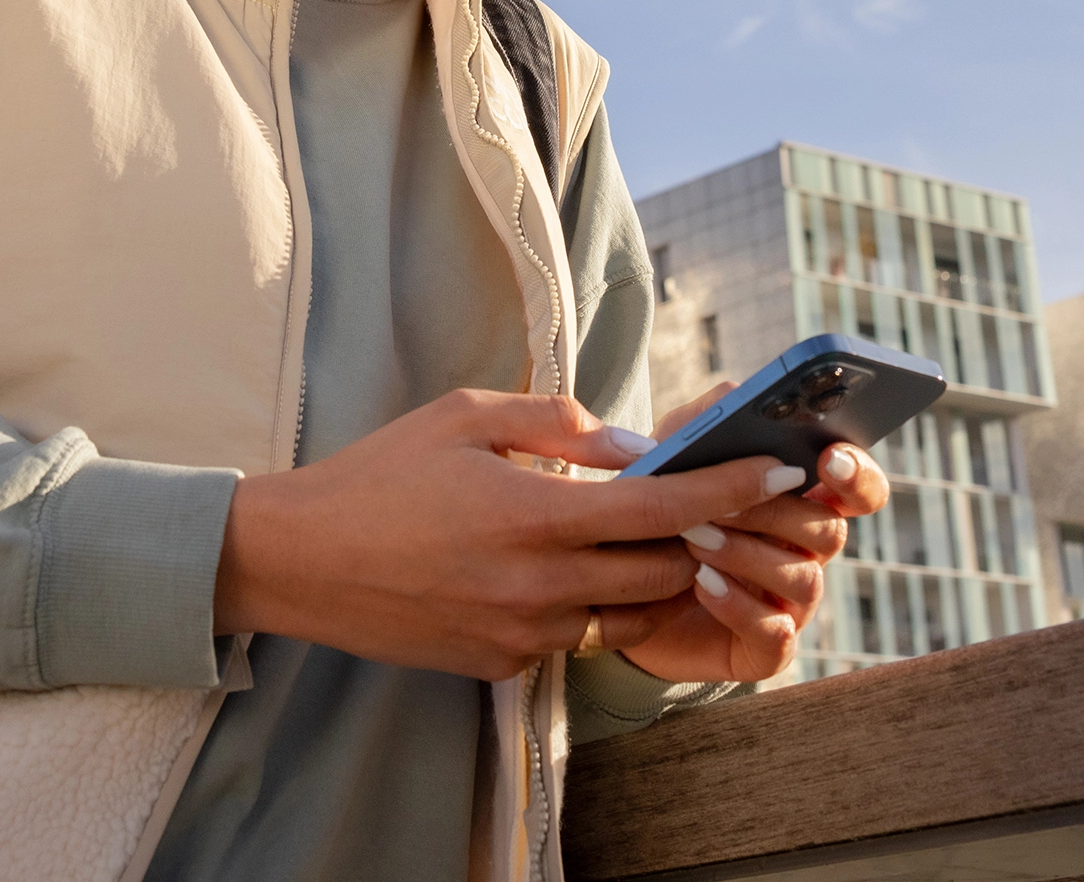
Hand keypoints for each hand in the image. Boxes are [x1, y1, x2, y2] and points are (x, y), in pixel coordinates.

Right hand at [213, 388, 824, 681]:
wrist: (304, 560)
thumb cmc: (382, 473)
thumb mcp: (466, 416)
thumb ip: (558, 425)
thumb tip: (632, 446)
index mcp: (535, 515)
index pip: (664, 510)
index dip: (731, 489)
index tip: (779, 472)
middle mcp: (541, 587)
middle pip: (665, 571)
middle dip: (700, 535)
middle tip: (710, 499)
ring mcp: (525, 636)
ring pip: (630, 612)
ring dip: (650, 575)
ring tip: (643, 535)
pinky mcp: (506, 667)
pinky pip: (578, 635)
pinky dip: (591, 601)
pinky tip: (560, 566)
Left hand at [617, 384, 892, 684]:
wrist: (621, 585)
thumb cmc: (661, 506)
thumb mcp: (675, 452)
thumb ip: (707, 417)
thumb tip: (740, 392)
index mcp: (800, 498)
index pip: (859, 487)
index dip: (857, 474)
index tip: (830, 458)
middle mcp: (806, 551)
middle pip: (827, 530)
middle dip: (774, 511)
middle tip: (721, 500)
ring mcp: (791, 603)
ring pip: (802, 579)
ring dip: (747, 554)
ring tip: (693, 537)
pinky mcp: (765, 649)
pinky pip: (774, 635)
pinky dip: (739, 606)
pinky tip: (702, 583)